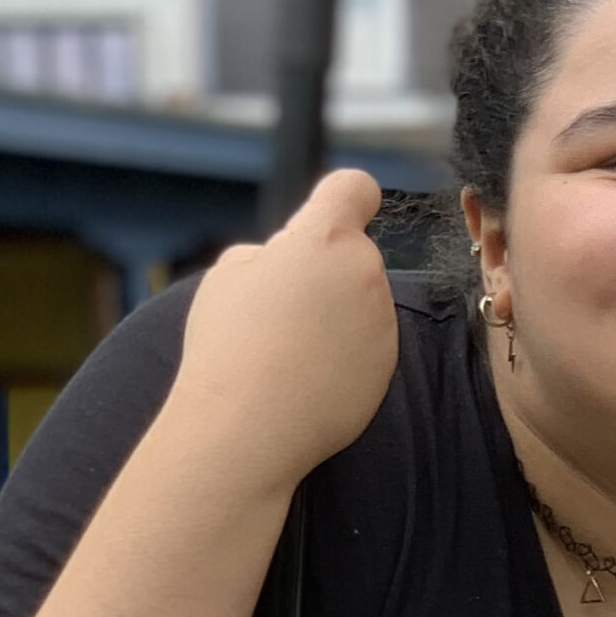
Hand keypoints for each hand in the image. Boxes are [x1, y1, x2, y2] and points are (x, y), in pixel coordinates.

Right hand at [172, 170, 398, 485]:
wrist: (247, 426)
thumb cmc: (228, 344)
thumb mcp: (227, 277)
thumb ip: (266, 254)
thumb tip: (282, 257)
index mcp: (325, 239)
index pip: (354, 190)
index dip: (344, 198)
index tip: (338, 212)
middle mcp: (366, 272)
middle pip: (351, 257)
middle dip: (323, 274)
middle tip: (277, 312)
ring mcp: (383, 321)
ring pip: (359, 304)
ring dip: (334, 317)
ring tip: (287, 353)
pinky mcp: (388, 366)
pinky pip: (366, 347)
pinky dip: (344, 357)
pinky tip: (306, 380)